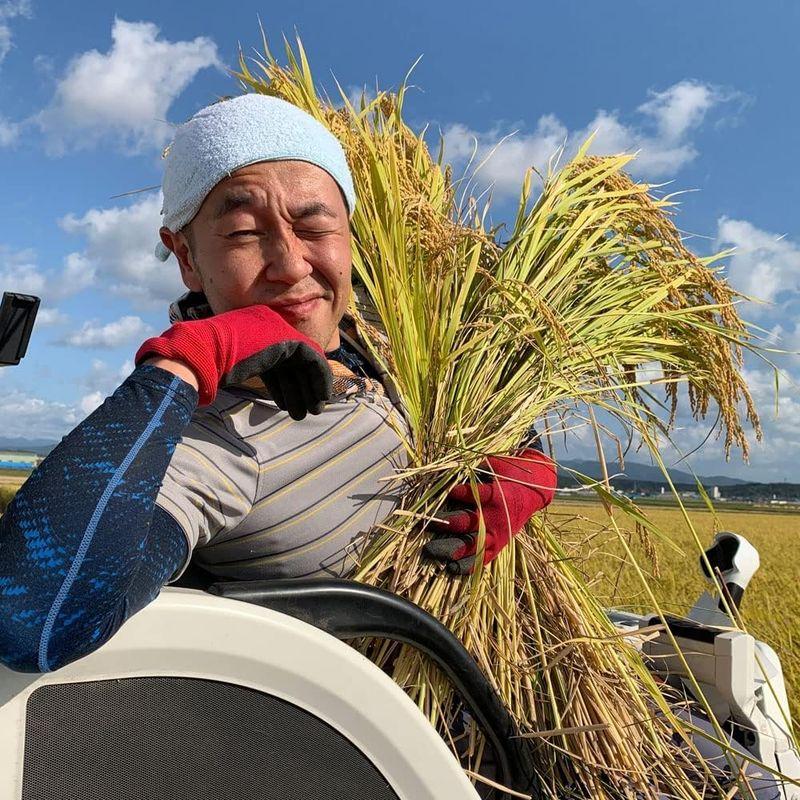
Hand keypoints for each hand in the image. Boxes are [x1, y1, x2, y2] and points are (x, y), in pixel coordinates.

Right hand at [135, 305, 331, 418]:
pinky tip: (320, 397)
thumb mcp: (235, 364)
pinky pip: (313, 359)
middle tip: (307, 410)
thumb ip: (253, 368)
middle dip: (301, 388)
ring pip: (304, 362)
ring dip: (310, 388)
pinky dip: (320, 378)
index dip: (287, 383)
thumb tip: (267, 386)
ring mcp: (277, 329)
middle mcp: (268, 325)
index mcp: (254, 329)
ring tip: (310, 412)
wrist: (202, 353)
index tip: (288, 404)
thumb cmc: (208, 365)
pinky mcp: (287, 338)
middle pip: (292, 361)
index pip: (278, 358)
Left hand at [423, 449, 556, 573]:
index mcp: (496, 495)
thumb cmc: (507, 474)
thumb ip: (472, 469)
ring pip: (472, 545)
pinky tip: (450, 569)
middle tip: (426, 523)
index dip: (458, 494)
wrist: (533, 492)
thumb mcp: (493, 464)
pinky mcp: (499, 545)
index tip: (445, 492)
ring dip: (451, 548)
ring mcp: (498, 534)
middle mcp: (496, 517)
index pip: (474, 495)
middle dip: (445, 524)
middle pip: (467, 522)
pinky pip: (483, 559)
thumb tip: (446, 470)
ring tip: (430, 550)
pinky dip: (467, 565)